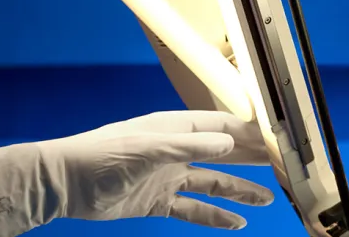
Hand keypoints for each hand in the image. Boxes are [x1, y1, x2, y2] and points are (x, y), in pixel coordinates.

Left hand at [0, 110, 274, 236]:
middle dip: (254, 158)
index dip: (251, 130)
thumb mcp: (148, 148)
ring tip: (269, 197)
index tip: (280, 136)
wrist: (64, 183)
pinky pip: (194, 209)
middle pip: (223, 152)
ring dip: (240, 189)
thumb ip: (189, 145)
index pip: (222, 126)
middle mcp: (175, 149)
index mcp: (174, 128)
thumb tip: (231, 141)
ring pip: (213, 182)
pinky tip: (236, 223)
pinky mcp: (157, 201)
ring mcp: (167, 176)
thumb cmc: (102, 156)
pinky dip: (216, 215)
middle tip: (285, 165)